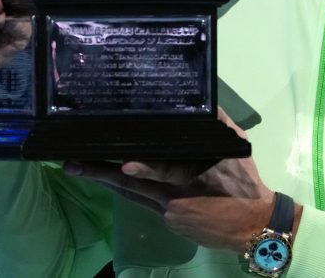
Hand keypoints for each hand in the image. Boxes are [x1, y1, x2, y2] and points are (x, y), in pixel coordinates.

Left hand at [64, 109, 278, 252]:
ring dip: (104, 181)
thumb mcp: (234, 147)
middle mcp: (175, 194)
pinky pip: (144, 201)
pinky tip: (111, 181)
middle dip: (101, 173)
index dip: (145, 168)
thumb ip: (218, 122)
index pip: (165, 169)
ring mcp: (169, 211)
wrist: (252, 225)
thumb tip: (205, 99)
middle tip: (72, 163)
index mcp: (193, 173)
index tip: (124, 165)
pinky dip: (128, 190)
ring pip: (131, 194)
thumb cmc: (243, 181)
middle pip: (133, 184)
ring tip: (78, 168)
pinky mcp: (169, 221)